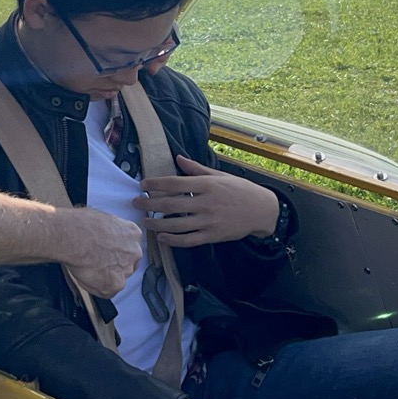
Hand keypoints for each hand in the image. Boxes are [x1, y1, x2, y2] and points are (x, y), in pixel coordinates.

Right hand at [54, 208, 141, 296]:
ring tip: (87, 268)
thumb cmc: (82, 224)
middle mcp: (135, 252)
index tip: (107, 253)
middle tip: (96, 263)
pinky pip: (105, 291)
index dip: (117, 252)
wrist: (74, 236)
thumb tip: (105, 239)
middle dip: (114, 266)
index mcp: (133, 233)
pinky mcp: (115, 285)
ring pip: (117, 279)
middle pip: (128, 264)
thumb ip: (112, 233)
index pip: (131, 248)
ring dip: (105, 277)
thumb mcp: (104, 220)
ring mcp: (126, 269)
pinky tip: (85, 275)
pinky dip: (95, 287)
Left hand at [135, 155, 280, 246]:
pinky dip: (173, 240)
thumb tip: (178, 158)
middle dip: (149, 203)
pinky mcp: (213, 236)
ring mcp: (209, 221)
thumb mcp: (220, 175)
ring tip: (144, 221)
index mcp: (207, 185)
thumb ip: (197, 169)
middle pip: (171, 205)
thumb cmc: (240, 190)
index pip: (176, 183)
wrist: (262, 210)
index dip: (156, 184)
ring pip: (177, 225)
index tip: (142, 184)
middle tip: (135, 202)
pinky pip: (188, 240)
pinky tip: (161, 237)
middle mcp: (206, 203)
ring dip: (156, 224)